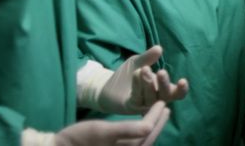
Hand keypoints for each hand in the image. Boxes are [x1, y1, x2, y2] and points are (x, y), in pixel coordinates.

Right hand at [55, 100, 169, 145]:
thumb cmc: (79, 139)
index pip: (147, 133)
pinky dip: (140, 133)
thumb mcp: (102, 131)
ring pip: (142, 142)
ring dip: (151, 128)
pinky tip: (141, 125)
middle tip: (165, 106)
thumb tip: (150, 126)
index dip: (156, 118)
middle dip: (158, 124)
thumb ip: (127, 130)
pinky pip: (132, 143)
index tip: (162, 102)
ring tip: (158, 113)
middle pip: (147, 140)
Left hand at [99, 46, 188, 114]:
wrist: (107, 86)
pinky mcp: (132, 106)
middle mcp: (156, 100)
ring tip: (143, 69)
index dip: (182, 90)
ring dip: (149, 83)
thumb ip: (148, 57)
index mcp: (162, 89)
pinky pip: (138, 97)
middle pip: (166, 96)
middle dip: (164, 84)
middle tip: (161, 71)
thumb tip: (159, 48)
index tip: (183, 80)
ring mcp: (144, 105)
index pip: (176, 93)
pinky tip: (136, 74)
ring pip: (152, 97)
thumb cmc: (127, 75)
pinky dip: (138, 85)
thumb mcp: (138, 62)